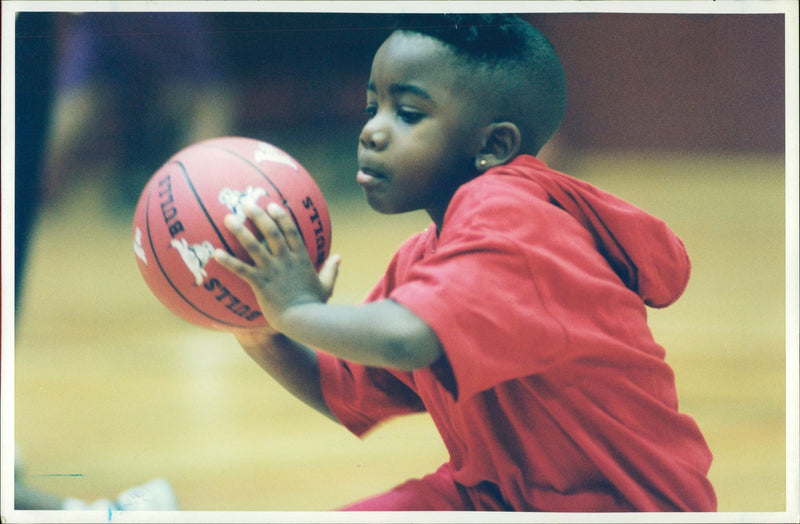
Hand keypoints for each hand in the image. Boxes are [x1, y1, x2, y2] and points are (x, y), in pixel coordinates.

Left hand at [213, 199, 339, 332]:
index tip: (272, 205)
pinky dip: (228, 261)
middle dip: (258, 215)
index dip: (281, 217)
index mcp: (301, 259)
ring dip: (240, 230)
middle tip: (246, 203)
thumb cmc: (314, 306)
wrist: (303, 320)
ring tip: (228, 218)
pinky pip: (241, 270)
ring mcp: (272, 271)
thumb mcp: (326, 286)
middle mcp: (286, 260)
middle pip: (271, 232)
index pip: (291, 231)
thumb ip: (331, 270)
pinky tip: (215, 253)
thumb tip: (338, 257)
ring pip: (254, 246)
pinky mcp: (261, 283)